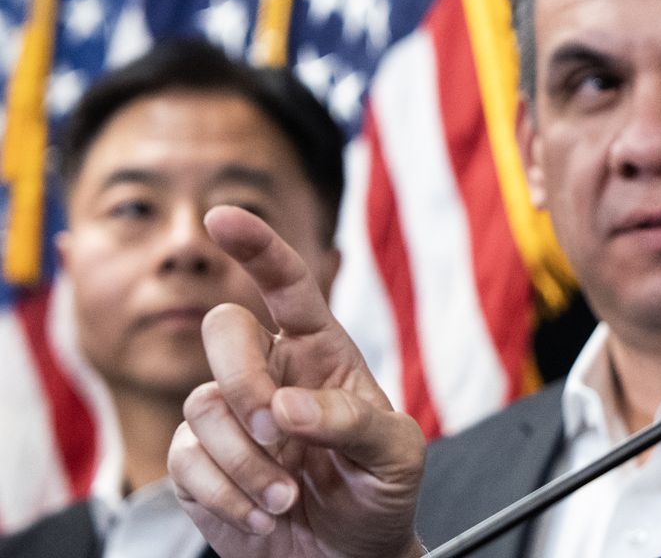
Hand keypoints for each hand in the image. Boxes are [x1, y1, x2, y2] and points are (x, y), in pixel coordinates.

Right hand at [167, 206, 426, 557]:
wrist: (349, 556)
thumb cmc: (380, 491)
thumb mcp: (395, 455)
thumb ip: (353, 423)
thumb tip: (288, 408)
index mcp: (322, 352)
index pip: (288, 286)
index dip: (258, 247)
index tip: (224, 217)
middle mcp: (269, 372)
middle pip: (223, 331)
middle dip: (244, 379)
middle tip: (279, 430)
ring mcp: (230, 417)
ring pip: (203, 406)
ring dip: (246, 462)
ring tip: (286, 496)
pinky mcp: (198, 463)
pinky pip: (186, 462)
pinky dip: (225, 494)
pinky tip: (262, 514)